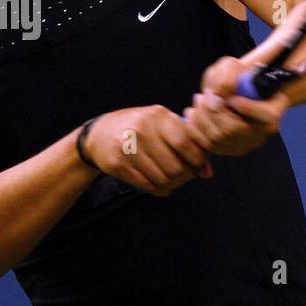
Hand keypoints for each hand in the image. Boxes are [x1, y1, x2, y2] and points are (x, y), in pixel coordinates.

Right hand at [82, 105, 212, 196]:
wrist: (98, 134)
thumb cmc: (139, 129)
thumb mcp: (162, 126)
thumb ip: (187, 143)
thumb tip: (207, 172)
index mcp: (157, 116)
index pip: (185, 143)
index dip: (197, 160)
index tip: (200, 168)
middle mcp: (141, 129)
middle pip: (175, 166)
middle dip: (185, 176)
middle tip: (185, 176)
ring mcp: (127, 147)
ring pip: (163, 179)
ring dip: (172, 184)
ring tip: (172, 180)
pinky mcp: (116, 164)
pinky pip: (148, 186)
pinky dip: (159, 189)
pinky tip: (159, 184)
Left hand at [184, 0, 305, 155]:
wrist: (234, 92)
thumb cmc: (236, 77)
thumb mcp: (235, 67)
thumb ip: (230, 73)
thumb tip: (220, 94)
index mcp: (273, 112)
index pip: (267, 116)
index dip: (248, 108)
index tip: (233, 98)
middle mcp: (261, 134)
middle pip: (233, 129)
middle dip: (214, 109)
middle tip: (207, 94)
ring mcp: (243, 145)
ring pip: (218, 137)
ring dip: (202, 115)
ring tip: (199, 100)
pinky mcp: (227, 150)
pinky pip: (206, 144)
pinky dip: (194, 127)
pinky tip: (193, 112)